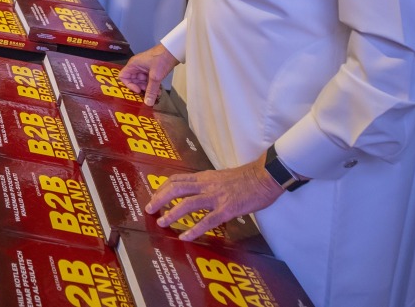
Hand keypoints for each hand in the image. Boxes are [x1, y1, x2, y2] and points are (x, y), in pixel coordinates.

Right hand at [118, 44, 177, 106]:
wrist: (174, 50)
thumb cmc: (161, 59)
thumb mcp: (155, 76)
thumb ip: (151, 90)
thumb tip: (148, 103)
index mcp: (133, 64)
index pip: (123, 76)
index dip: (129, 85)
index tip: (138, 90)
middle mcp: (137, 66)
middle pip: (133, 80)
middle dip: (141, 88)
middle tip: (149, 93)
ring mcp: (144, 68)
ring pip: (141, 81)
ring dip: (148, 88)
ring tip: (156, 93)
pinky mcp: (151, 69)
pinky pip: (148, 80)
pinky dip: (152, 85)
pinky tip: (159, 91)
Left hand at [146, 152, 284, 240]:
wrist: (265, 177)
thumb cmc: (246, 178)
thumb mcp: (222, 177)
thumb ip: (208, 184)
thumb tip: (198, 193)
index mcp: (204, 177)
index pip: (177, 179)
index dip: (162, 188)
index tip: (154, 197)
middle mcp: (206, 185)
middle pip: (176, 188)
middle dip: (159, 199)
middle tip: (150, 209)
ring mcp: (216, 197)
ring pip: (187, 203)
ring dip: (172, 214)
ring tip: (162, 222)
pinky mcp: (227, 209)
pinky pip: (207, 220)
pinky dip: (194, 229)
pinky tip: (185, 236)